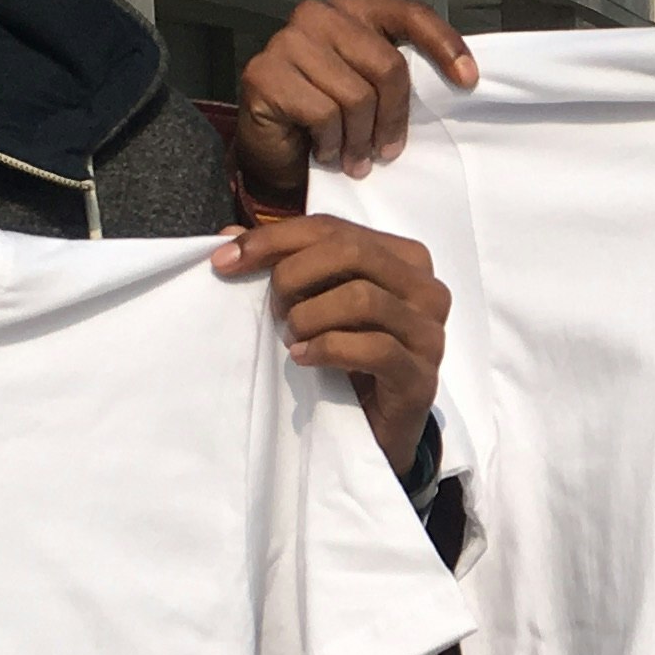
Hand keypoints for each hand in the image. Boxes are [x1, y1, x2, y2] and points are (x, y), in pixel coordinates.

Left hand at [209, 211, 448, 468]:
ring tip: (291, 338)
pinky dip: (327, 349)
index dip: (274, 239)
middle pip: (352, 251)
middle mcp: (426, 289)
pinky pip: (373, 348)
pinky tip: (303, 359)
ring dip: (309, 316)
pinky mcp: (420, 377)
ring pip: (362, 298)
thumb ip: (281, 263)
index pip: (333, 228)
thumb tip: (230, 234)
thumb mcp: (316, 301)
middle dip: (293, 275)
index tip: (225, 260)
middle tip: (272, 309)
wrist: (376, 426)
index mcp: (404, 258)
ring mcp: (429, 333)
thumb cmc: (347, 357)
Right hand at [229, 0, 475, 202]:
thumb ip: (400, 74)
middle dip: (394, 118)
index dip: (444, 46)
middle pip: (387, 65)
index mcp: (353, 7)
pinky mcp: (264, 74)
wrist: (275, 151)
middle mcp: (318, 14)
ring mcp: (287, 40)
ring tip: (353, 156)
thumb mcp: (374, 89)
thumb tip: (457, 83)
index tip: (468, 81)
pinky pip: (323, 115)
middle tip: (387, 150)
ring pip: (356, 96)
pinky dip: (331, 143)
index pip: (410, 14)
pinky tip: (324, 150)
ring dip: (360, 139)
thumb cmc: (330, 117)